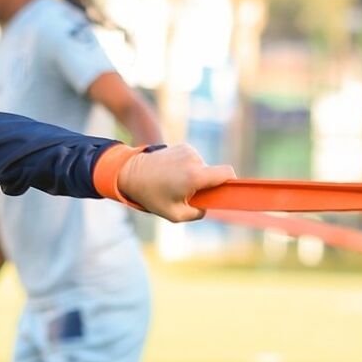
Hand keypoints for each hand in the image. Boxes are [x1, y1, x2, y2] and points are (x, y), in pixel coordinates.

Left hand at [117, 143, 235, 221]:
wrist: (130, 172)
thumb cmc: (152, 196)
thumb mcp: (175, 214)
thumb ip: (197, 213)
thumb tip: (209, 206)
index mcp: (195, 176)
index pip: (227, 173)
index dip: (232, 183)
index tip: (232, 190)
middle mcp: (194, 160)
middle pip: (214, 173)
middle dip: (208, 184)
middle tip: (190, 194)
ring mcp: (188, 150)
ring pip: (203, 167)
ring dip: (195, 176)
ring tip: (175, 183)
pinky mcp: (182, 146)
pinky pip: (194, 161)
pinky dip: (188, 168)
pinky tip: (172, 174)